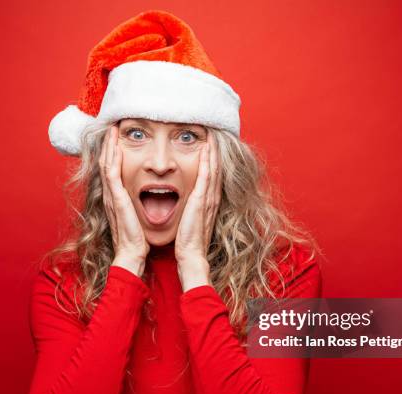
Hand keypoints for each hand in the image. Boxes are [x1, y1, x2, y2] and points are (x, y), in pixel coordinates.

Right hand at [99, 124, 149, 275]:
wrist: (133, 252)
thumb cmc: (138, 237)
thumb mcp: (138, 215)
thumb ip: (138, 204)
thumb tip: (150, 195)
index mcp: (118, 197)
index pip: (113, 169)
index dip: (114, 152)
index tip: (119, 138)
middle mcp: (112, 194)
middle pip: (106, 162)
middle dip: (108, 144)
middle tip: (112, 127)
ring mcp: (112, 195)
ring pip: (106, 163)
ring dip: (108, 145)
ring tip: (112, 129)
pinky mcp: (116, 198)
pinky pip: (111, 172)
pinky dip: (111, 157)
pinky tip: (114, 145)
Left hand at [175, 132, 221, 289]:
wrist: (191, 254)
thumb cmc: (188, 239)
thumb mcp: (190, 218)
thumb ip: (191, 207)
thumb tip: (185, 199)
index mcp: (207, 200)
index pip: (211, 173)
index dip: (211, 157)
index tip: (208, 141)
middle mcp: (211, 196)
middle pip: (216, 167)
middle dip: (215, 149)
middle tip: (213, 130)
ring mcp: (208, 198)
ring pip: (214, 167)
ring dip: (213, 150)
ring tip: (212, 133)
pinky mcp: (202, 200)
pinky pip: (207, 175)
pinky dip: (208, 160)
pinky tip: (206, 147)